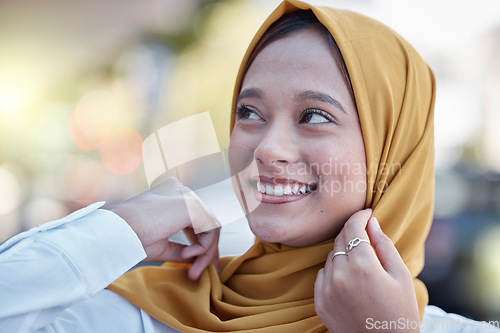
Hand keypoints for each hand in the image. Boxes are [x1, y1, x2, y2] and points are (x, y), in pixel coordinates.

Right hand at [104, 177, 219, 279]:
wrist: (116, 232)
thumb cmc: (130, 237)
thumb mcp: (160, 244)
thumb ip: (179, 248)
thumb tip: (195, 259)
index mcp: (171, 196)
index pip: (195, 220)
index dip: (200, 244)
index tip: (196, 267)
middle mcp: (181, 191)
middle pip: (205, 224)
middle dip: (206, 251)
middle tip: (199, 273)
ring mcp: (187, 196)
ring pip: (211, 227)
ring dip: (205, 253)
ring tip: (192, 271)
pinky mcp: (191, 205)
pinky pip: (211, 228)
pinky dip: (204, 247)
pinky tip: (187, 256)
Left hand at [314, 209, 419, 331]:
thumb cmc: (399, 313)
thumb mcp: (401, 276)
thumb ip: (384, 245)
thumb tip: (371, 221)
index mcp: (363, 266)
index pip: (353, 228)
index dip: (360, 216)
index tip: (367, 213)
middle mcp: (340, 275)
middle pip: (340, 239)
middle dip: (353, 232)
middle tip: (366, 234)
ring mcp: (327, 289)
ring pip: (331, 255)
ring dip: (344, 251)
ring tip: (362, 261)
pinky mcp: (320, 301)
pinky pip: (322, 274)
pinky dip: (333, 270)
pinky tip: (349, 278)